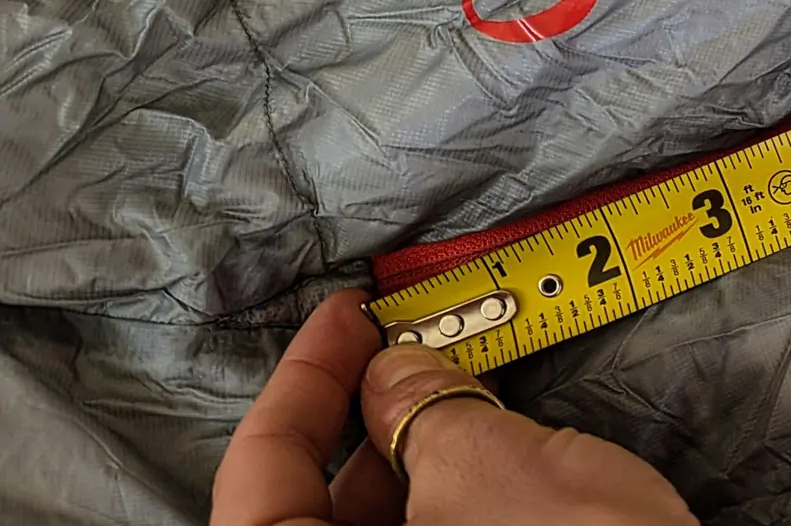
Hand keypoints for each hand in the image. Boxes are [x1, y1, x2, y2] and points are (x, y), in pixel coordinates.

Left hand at [211, 288, 698, 525]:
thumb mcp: (493, 466)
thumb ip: (422, 407)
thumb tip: (394, 369)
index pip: (261, 475)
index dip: (304, 379)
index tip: (351, 314)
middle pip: (315, 513)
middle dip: (369, 421)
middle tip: (421, 349)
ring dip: (419, 462)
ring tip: (474, 398)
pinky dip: (455, 504)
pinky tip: (499, 460)